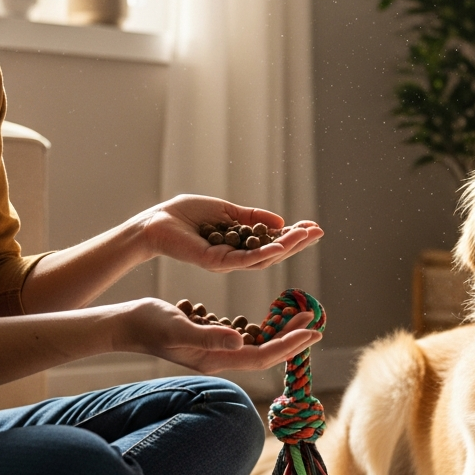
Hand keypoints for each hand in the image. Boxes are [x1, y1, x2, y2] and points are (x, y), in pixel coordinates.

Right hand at [119, 298, 321, 372]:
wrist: (125, 325)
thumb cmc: (148, 324)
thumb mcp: (178, 327)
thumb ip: (207, 336)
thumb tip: (239, 340)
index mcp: (215, 358)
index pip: (262, 356)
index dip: (289, 345)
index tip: (312, 331)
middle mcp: (219, 358)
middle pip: (265, 352)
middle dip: (292, 338)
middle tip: (315, 319)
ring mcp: (215, 351)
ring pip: (257, 345)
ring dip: (280, 332)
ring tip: (300, 315)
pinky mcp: (210, 341)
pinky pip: (245, 338)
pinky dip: (263, 328)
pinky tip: (271, 317)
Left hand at [139, 195, 322, 273]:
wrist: (155, 221)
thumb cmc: (184, 215)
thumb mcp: (226, 211)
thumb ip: (251, 217)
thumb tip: (280, 221)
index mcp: (238, 246)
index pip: (272, 243)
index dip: (293, 236)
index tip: (313, 227)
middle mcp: (235, 259)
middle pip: (273, 253)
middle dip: (297, 243)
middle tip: (319, 231)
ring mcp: (226, 263)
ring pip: (264, 257)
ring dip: (287, 247)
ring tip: (307, 235)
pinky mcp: (215, 262)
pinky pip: (245, 260)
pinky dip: (264, 253)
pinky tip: (281, 245)